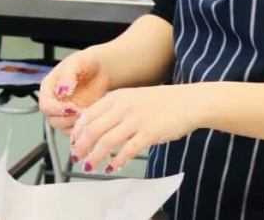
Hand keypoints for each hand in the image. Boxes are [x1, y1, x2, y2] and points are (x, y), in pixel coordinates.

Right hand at [38, 50, 109, 134]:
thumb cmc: (86, 62)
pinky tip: (91, 118)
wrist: (100, 69)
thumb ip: (68, 74)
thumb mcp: (77, 62)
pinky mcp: (75, 117)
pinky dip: (81, 128)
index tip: (71, 107)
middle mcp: (54, 101)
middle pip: (52, 119)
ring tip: (87, 115)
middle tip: (81, 112)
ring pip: (62, 127)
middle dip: (66, 119)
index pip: (45, 105)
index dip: (55, 110)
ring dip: (74, 125)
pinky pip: (74, 129)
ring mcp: (64, 111)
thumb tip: (62, 90)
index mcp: (49, 87)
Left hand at [69, 85, 203, 173]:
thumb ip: (115, 109)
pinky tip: (112, 167)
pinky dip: (116, 161)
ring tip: (89, 166)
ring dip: (95, 156)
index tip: (74, 142)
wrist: (189, 102)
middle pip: (93, 129)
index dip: (78, 132)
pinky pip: (127, 150)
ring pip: (106, 141)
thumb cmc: (162, 102)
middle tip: (77, 157)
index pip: (88, 114)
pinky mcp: (149, 133)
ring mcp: (136, 120)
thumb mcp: (133, 97)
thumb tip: (95, 127)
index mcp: (117, 96)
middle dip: (81, 146)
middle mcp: (124, 106)